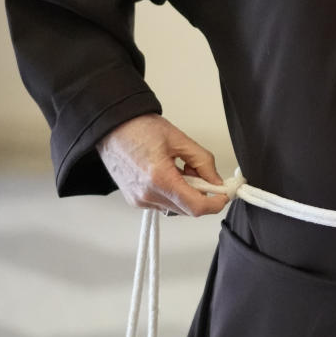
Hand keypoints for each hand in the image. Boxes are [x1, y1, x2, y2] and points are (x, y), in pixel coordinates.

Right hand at [96, 114, 229, 217]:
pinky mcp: (135, 200)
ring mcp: (139, 200)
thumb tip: (216, 181)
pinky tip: (168, 174)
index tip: (223, 195)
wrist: (112, 126)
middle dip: (201, 194)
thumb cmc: (139, 128)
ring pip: (176, 208)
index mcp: (159, 178)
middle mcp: (147, 194)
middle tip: (199, 173)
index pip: (195, 206)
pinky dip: (172, 193)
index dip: (214, 203)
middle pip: (187, 209)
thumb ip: (203, 162)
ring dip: (186, 194)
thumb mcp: (179, 139)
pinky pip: (163, 204)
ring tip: (179, 170)